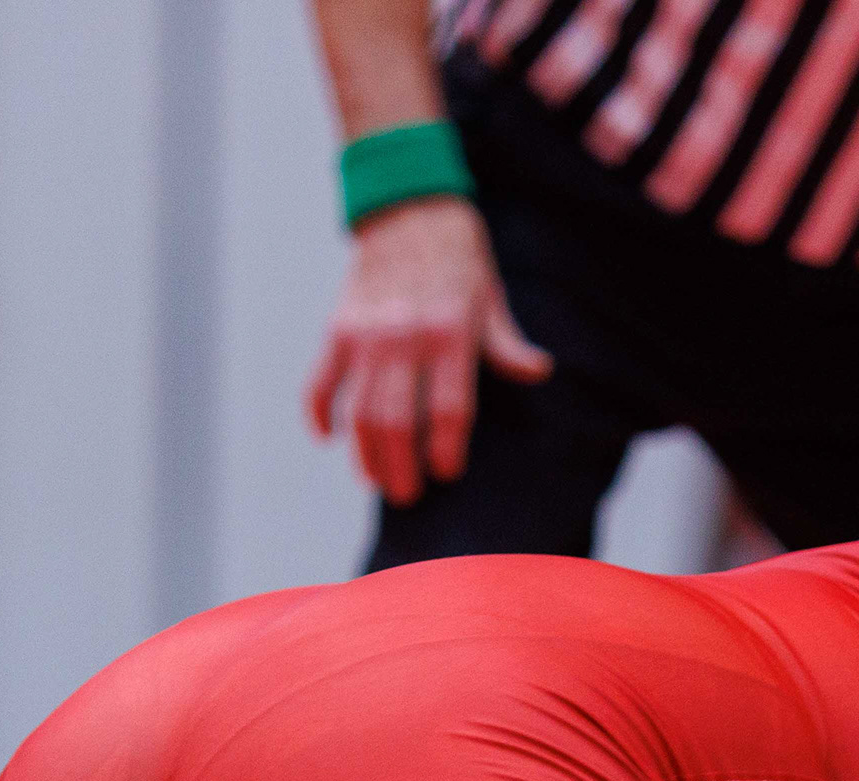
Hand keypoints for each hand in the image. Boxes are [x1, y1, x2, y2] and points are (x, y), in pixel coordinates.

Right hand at [302, 195, 550, 504]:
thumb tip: (539, 371)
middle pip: (396, 421)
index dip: (445, 448)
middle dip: (401, 466)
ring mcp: (366, 335)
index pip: (448, 408)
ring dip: (364, 453)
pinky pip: (320, 382)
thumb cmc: (458, 257)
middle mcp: (405, 337)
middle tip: (408, 495)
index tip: (445, 472)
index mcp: (449, 333)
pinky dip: (319, 414)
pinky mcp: (338, 329)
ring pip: (358, 411)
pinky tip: (328, 438)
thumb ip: (507, 343)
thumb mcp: (491, 296)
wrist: (407, 207)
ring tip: (376, 480)